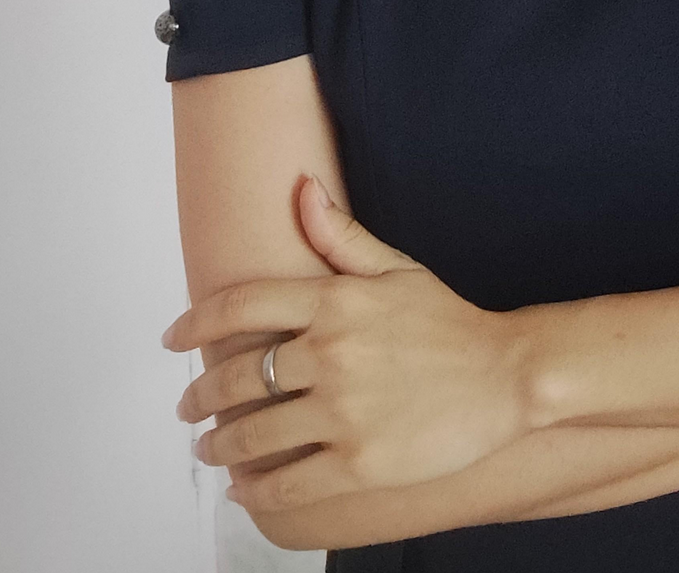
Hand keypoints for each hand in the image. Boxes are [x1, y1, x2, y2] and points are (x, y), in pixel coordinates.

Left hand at [162, 177, 527, 515]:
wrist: (507, 376)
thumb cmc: (450, 323)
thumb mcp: (398, 269)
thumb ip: (341, 235)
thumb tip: (302, 189)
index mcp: (336, 301)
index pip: (241, 305)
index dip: (194, 322)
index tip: (172, 338)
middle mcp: (330, 353)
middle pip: (235, 376)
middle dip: (199, 396)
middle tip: (187, 408)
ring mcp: (342, 411)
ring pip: (252, 434)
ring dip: (219, 447)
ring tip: (211, 450)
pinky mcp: (357, 463)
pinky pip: (285, 482)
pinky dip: (255, 489)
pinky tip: (246, 487)